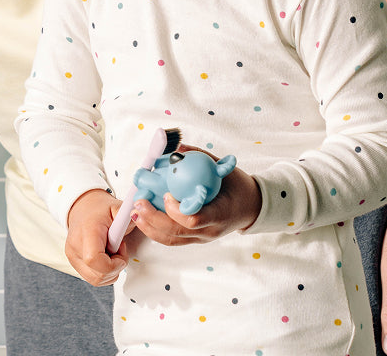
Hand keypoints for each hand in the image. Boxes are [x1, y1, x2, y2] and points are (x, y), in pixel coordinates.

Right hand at [65, 189, 136, 285]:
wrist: (82, 208)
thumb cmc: (98, 209)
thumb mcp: (116, 208)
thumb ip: (127, 215)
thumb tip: (138, 217)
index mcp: (86, 231)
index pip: (94, 259)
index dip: (113, 263)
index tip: (121, 249)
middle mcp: (75, 246)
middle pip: (98, 275)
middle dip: (115, 267)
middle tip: (118, 249)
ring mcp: (72, 256)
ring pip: (97, 280)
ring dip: (110, 271)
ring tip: (111, 252)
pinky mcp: (74, 263)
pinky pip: (93, 278)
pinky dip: (103, 272)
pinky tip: (105, 257)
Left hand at [130, 153, 261, 246]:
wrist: (251, 207)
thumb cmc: (235, 185)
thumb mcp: (223, 167)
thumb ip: (199, 157)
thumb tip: (175, 147)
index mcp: (220, 213)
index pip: (195, 219)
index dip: (177, 211)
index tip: (166, 195)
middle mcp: (210, 230)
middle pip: (178, 231)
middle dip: (154, 218)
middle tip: (139, 201)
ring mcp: (202, 237)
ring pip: (172, 239)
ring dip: (150, 226)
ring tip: (135, 210)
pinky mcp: (195, 239)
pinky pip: (172, 239)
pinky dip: (155, 231)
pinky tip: (142, 218)